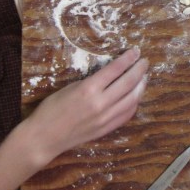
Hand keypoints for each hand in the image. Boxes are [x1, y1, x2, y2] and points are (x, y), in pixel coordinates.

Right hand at [26, 48, 148, 165]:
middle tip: (144, 62)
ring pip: (132, 99)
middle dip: (139, 70)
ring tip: (143, 77)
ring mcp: (105, 118)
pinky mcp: (106, 129)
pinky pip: (127, 114)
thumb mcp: (70, 87)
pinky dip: (134, 103)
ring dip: (141, 86)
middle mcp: (101, 103)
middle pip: (128, 83)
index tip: (135, 52)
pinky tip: (135, 96)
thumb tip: (110, 75)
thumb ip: (92, 82)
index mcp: (89, 89)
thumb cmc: (51, 109)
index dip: (128, 58)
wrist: (45, 137)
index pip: (115, 69)